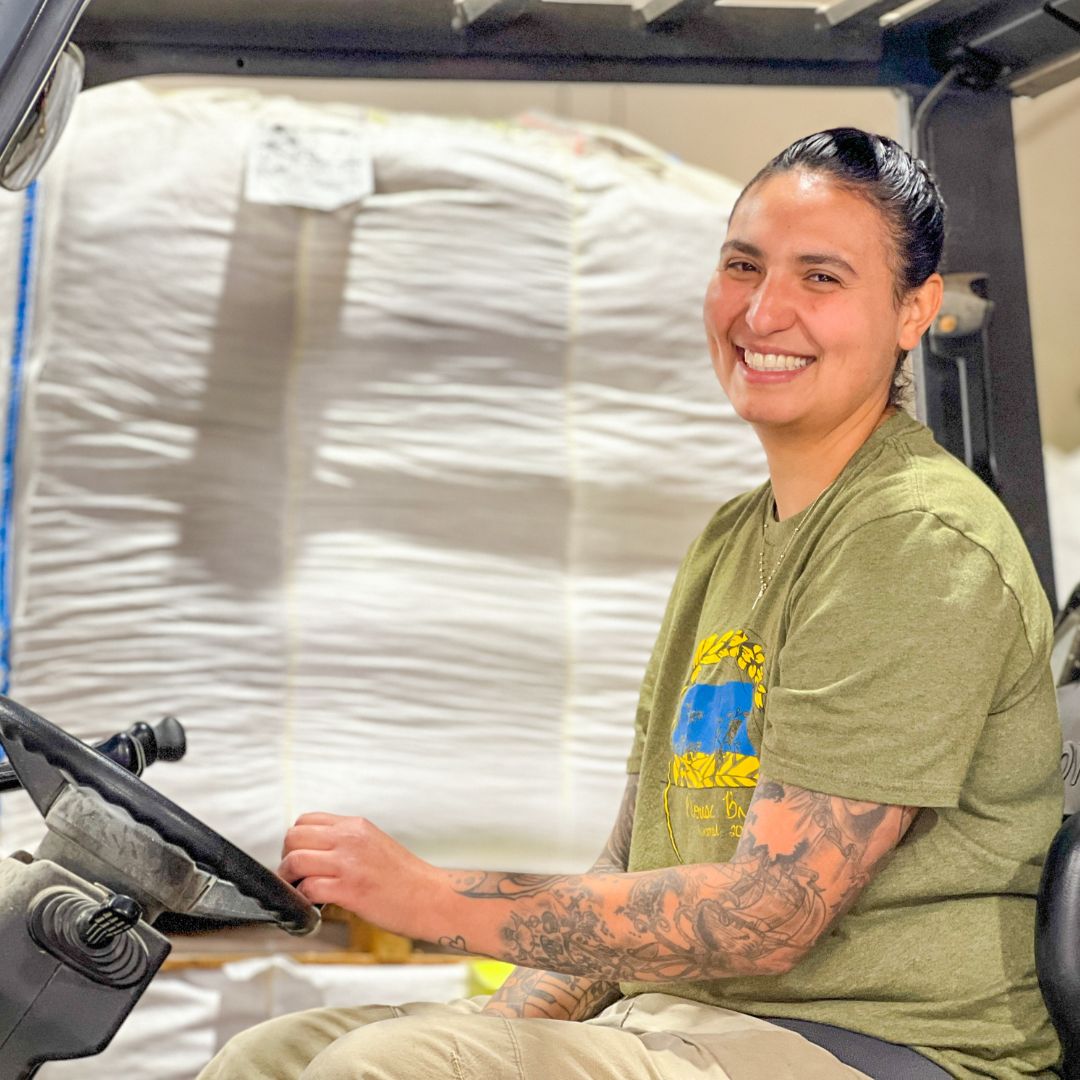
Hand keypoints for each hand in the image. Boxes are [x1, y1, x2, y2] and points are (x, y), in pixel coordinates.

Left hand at [277, 812, 443, 939]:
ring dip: (288, 879)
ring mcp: (348, 864)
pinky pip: (308, 889)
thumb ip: (346, 842)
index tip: (299, 856)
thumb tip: (316, 852)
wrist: (431, 897)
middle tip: (294, 876)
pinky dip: (302, 900)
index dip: (296, 840)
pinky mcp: (349, 890)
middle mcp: (350, 839)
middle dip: (286, 858)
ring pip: (295, 861)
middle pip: (294, 837)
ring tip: (298, 891)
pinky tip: (313, 906)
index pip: (306, 820)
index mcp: (356, 825)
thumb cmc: (406, 878)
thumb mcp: (375, 844)